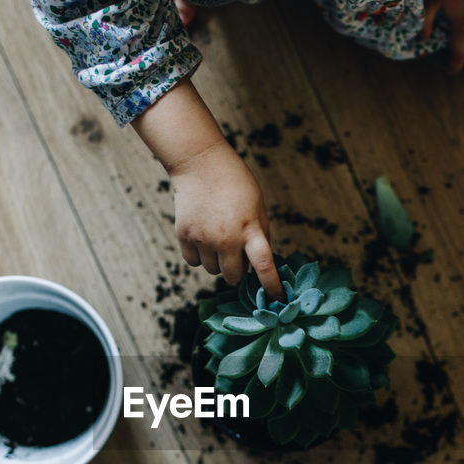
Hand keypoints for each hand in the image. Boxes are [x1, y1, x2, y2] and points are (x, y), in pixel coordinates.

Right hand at [169, 141, 279, 297]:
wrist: (200, 163)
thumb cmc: (234, 184)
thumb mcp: (258, 207)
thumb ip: (259, 235)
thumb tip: (259, 265)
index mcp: (251, 229)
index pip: (265, 266)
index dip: (272, 286)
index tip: (278, 299)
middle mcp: (227, 238)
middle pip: (234, 277)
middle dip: (237, 271)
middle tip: (236, 253)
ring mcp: (204, 239)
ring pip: (213, 271)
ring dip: (217, 262)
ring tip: (216, 237)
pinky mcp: (185, 236)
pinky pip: (193, 262)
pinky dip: (199, 256)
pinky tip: (202, 235)